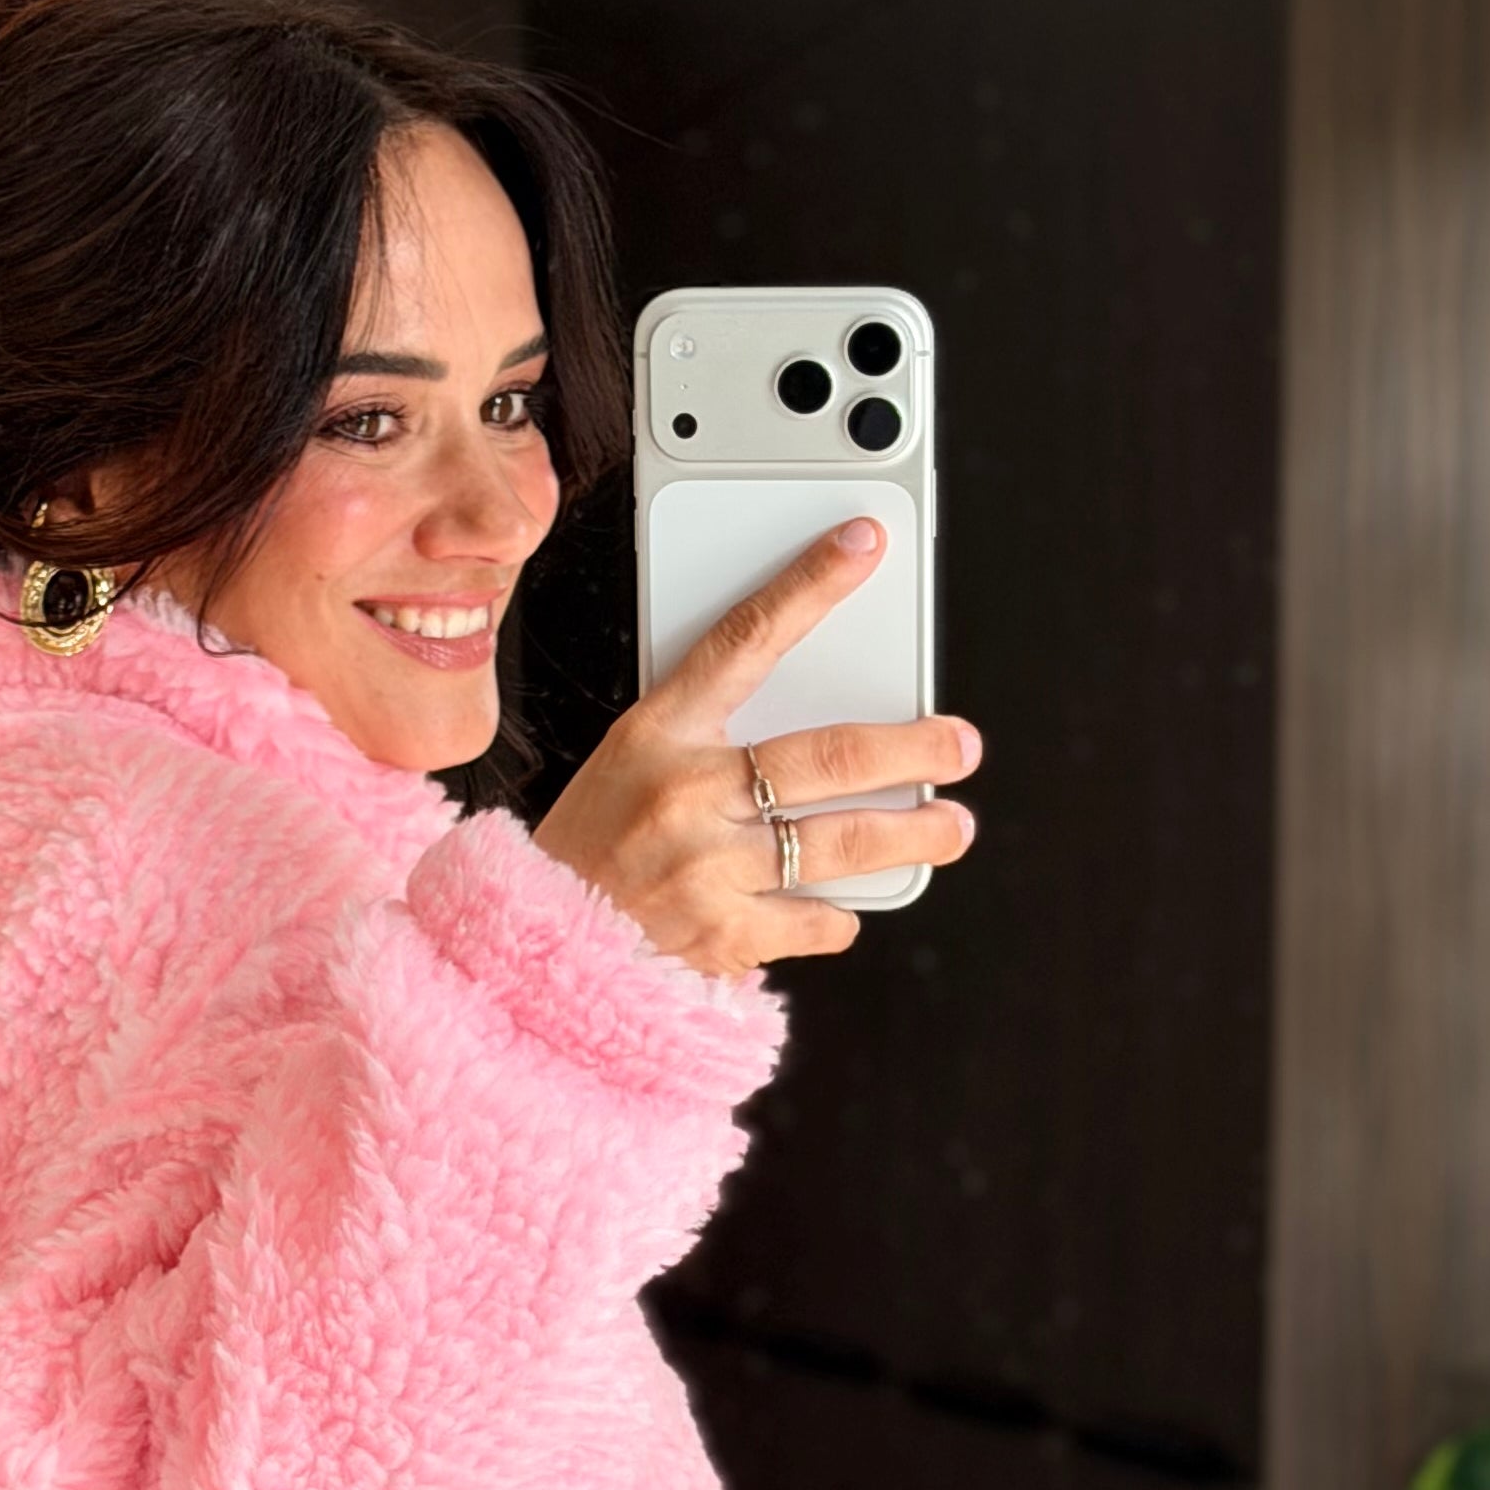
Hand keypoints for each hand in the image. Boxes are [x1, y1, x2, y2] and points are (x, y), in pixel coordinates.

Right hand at [530, 520, 981, 980]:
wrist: (530, 946)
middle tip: (959, 745)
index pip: (742, 640)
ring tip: (949, 828)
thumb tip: (810, 751)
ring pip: (837, 842)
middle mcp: (684, 794)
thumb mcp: (628, 767)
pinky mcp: (720, 936)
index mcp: (657, 735)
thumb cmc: (588, 851)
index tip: (863, 543)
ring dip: (909, 835)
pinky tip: (840, 909)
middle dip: (912, 749)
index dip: (808, 586)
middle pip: (827, 756)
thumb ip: (709, 747)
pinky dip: (833, 917)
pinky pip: (810, 919)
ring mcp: (704, 868)